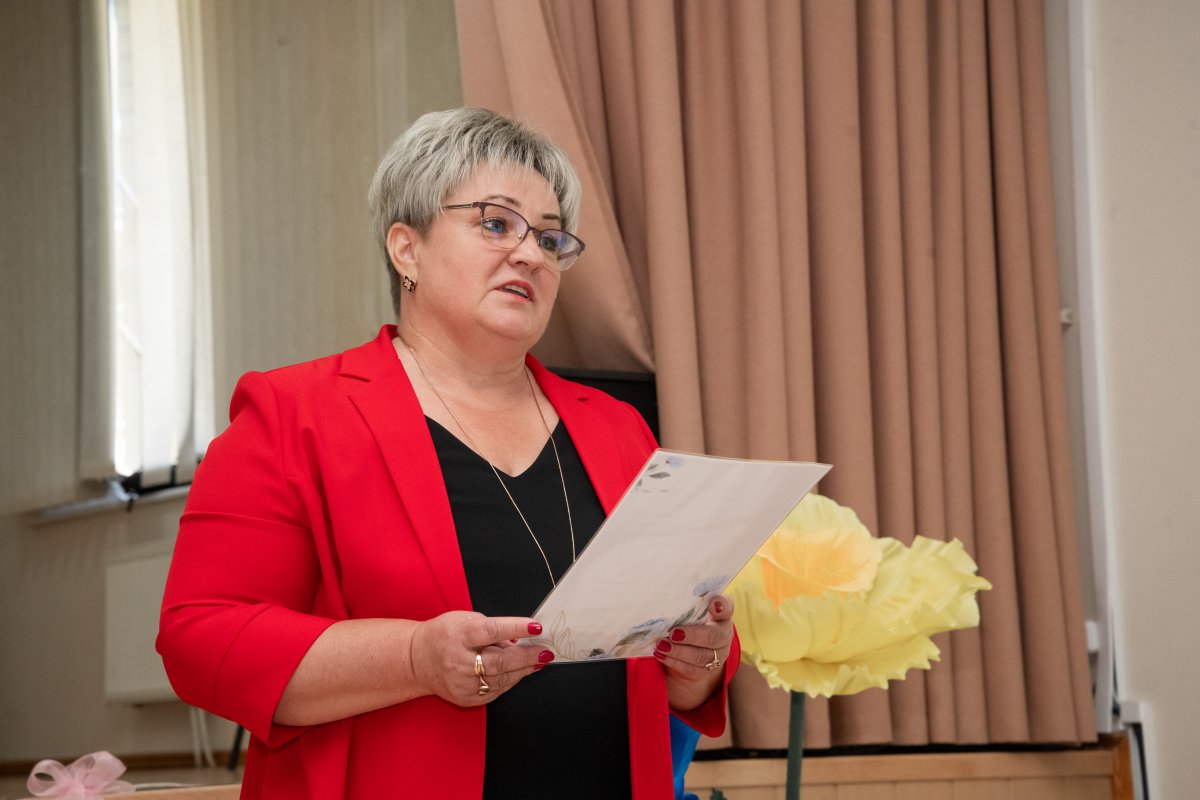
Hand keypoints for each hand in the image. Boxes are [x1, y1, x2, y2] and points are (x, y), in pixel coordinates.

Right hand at [409, 611, 553, 706]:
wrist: (417, 660)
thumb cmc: (444, 635)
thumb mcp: (465, 620)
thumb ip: (492, 629)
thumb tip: (518, 639)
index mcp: (459, 635)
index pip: (491, 631)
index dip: (515, 629)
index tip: (536, 627)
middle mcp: (459, 661)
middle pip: (499, 662)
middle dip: (526, 657)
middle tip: (545, 652)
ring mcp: (462, 683)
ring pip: (501, 679)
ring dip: (523, 669)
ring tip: (537, 660)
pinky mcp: (466, 698)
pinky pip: (495, 690)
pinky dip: (510, 680)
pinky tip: (519, 671)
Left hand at [654, 595, 734, 682]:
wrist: (694, 652)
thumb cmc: (690, 624)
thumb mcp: (692, 613)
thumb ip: (686, 607)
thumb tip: (664, 602)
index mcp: (722, 616)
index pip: (727, 608)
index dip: (722, 606)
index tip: (713, 603)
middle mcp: (724, 636)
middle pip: (713, 637)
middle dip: (692, 635)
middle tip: (673, 633)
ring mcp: (717, 656)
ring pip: (700, 656)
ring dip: (678, 651)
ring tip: (661, 645)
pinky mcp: (706, 671)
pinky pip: (690, 669)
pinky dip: (673, 661)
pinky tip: (660, 655)